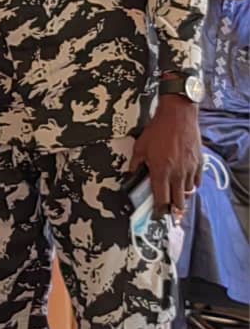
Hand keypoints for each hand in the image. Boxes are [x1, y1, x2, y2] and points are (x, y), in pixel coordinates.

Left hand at [129, 95, 202, 217]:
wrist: (177, 117)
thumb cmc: (157, 130)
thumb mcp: (140, 146)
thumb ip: (136, 163)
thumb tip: (131, 174)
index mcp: (161, 172)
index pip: (161, 199)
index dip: (159, 210)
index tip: (157, 215)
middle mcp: (177, 174)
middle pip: (178, 201)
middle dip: (173, 208)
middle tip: (169, 210)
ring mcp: (190, 170)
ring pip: (188, 193)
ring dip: (182, 196)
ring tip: (176, 196)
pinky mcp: (199, 164)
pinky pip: (197, 182)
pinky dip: (191, 185)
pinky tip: (186, 183)